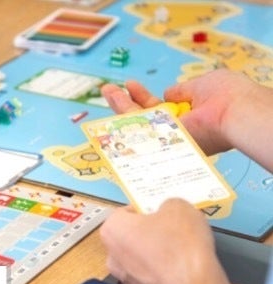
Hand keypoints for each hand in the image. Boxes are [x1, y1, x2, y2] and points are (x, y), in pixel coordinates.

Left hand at [99, 198, 222, 283]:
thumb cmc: (180, 244)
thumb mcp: (178, 207)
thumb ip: (167, 204)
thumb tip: (168, 211)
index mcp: (111, 229)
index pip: (127, 212)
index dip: (148, 209)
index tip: (164, 211)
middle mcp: (111, 255)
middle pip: (132, 235)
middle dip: (151, 231)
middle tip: (174, 228)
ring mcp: (125, 277)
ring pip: (141, 256)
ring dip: (157, 251)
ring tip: (182, 247)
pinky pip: (151, 274)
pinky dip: (163, 270)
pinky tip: (181, 266)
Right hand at [102, 70, 271, 158]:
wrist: (234, 112)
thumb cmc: (226, 95)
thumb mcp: (200, 85)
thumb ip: (180, 91)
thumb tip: (167, 94)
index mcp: (189, 117)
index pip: (161, 108)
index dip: (145, 97)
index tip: (131, 86)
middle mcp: (177, 131)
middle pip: (145, 118)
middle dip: (126, 103)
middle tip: (109, 91)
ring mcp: (169, 138)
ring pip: (138, 122)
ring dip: (120, 106)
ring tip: (105, 90)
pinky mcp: (163, 142)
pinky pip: (139, 127)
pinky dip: (124, 113)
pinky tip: (112, 98)